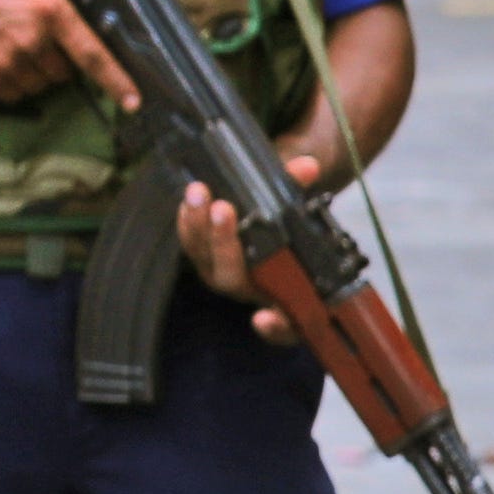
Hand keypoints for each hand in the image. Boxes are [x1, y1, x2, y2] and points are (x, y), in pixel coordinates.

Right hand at [0, 0, 135, 108]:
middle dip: (55, 63)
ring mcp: (10, 59)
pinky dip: (10, 84)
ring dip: (32, 75)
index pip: (93, 53)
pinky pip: (14, 95)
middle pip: (64, 73)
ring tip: (9, 47)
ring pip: (39, 86)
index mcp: (52, 8)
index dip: (117, 81)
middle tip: (32, 41)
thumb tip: (80, 19)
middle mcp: (34, 37)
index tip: (133, 101)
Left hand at [176, 161, 325, 341]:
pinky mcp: (204, 257)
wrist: (269, 225)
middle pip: (231, 277)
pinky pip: (191, 245)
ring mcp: (223, 273)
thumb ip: (302, 191)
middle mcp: (250, 288)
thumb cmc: (292, 233)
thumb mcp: (304, 214)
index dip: (276, 327)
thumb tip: (305, 166)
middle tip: (225, 209)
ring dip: (198, 226)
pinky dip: (188, 224)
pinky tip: (188, 203)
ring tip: (199, 193)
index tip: (266, 318)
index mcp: (284, 293)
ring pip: (205, 259)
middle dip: (224, 243)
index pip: (284, 326)